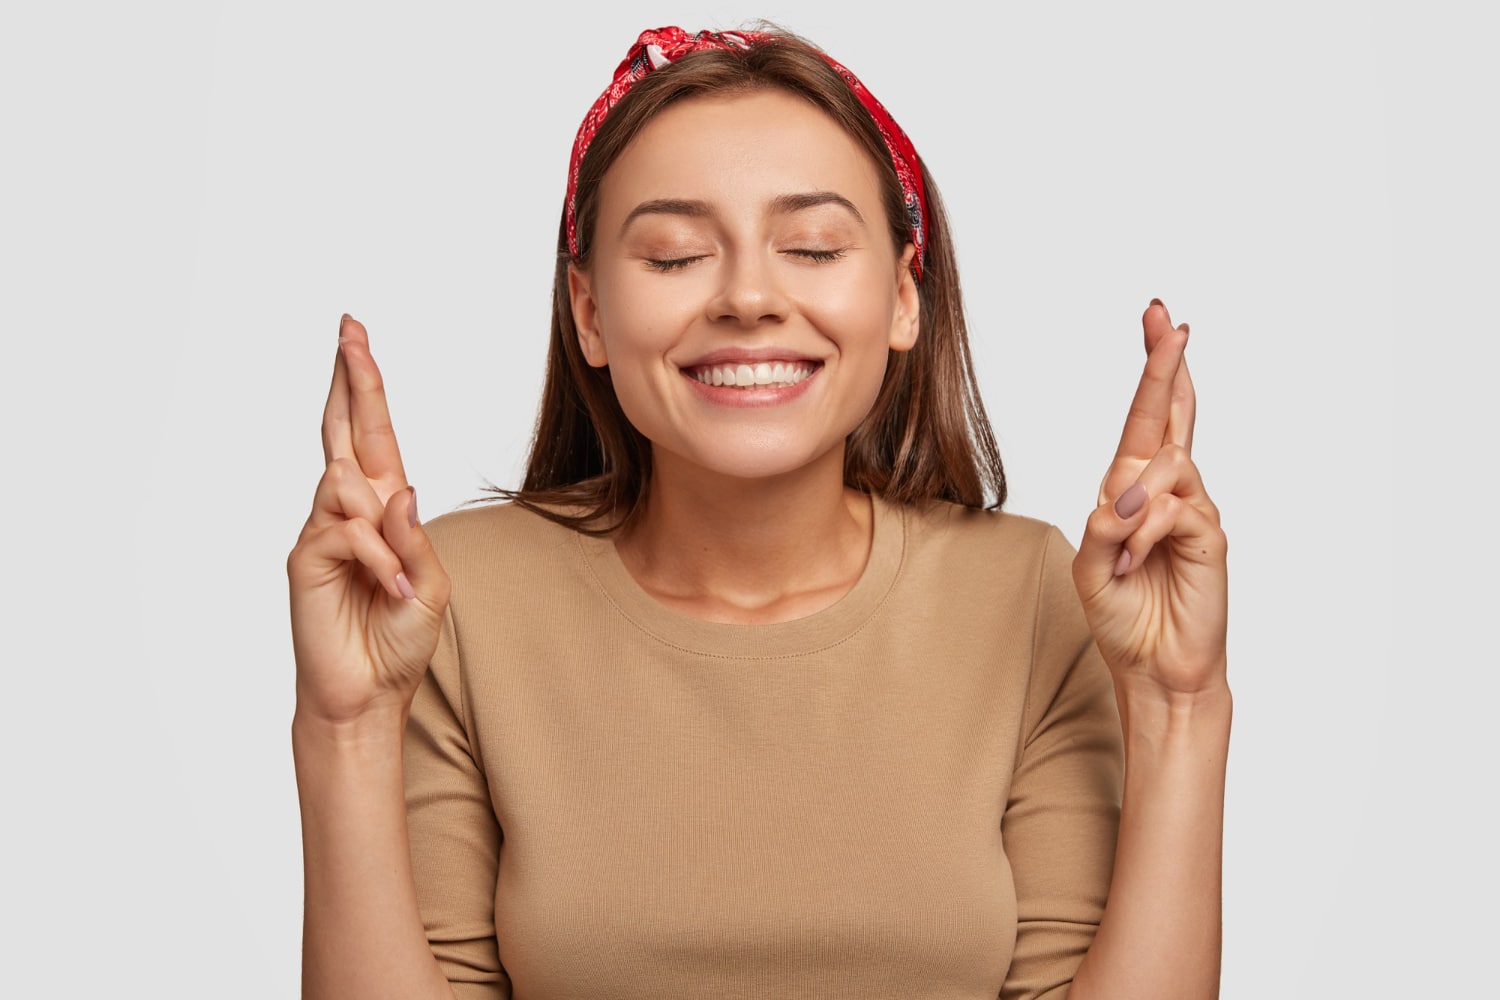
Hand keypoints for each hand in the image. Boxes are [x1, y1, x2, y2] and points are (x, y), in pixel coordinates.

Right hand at [287, 315, 450, 725]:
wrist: (368, 693)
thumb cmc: (398, 637)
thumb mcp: (431, 585)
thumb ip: (416, 538)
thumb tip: (398, 489)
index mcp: (384, 509)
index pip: (372, 435)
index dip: (364, 386)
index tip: (354, 338)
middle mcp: (350, 510)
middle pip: (345, 430)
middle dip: (350, 379)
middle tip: (349, 328)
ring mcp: (323, 531)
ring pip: (348, 483)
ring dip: (384, 530)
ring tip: (397, 580)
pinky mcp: (305, 558)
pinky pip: (346, 530)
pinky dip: (377, 559)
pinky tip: (389, 589)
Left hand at [1072, 300, 1227, 698]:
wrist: (1155, 669)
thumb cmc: (1124, 618)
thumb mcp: (1091, 569)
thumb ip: (1102, 527)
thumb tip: (1124, 494)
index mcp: (1130, 491)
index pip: (1145, 420)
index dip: (1154, 370)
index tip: (1157, 319)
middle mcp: (1163, 492)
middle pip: (1168, 415)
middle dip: (1164, 365)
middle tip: (1167, 317)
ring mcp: (1192, 510)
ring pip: (1162, 466)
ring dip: (1131, 507)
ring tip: (1124, 554)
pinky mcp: (1210, 534)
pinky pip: (1170, 509)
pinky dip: (1143, 534)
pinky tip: (1136, 562)